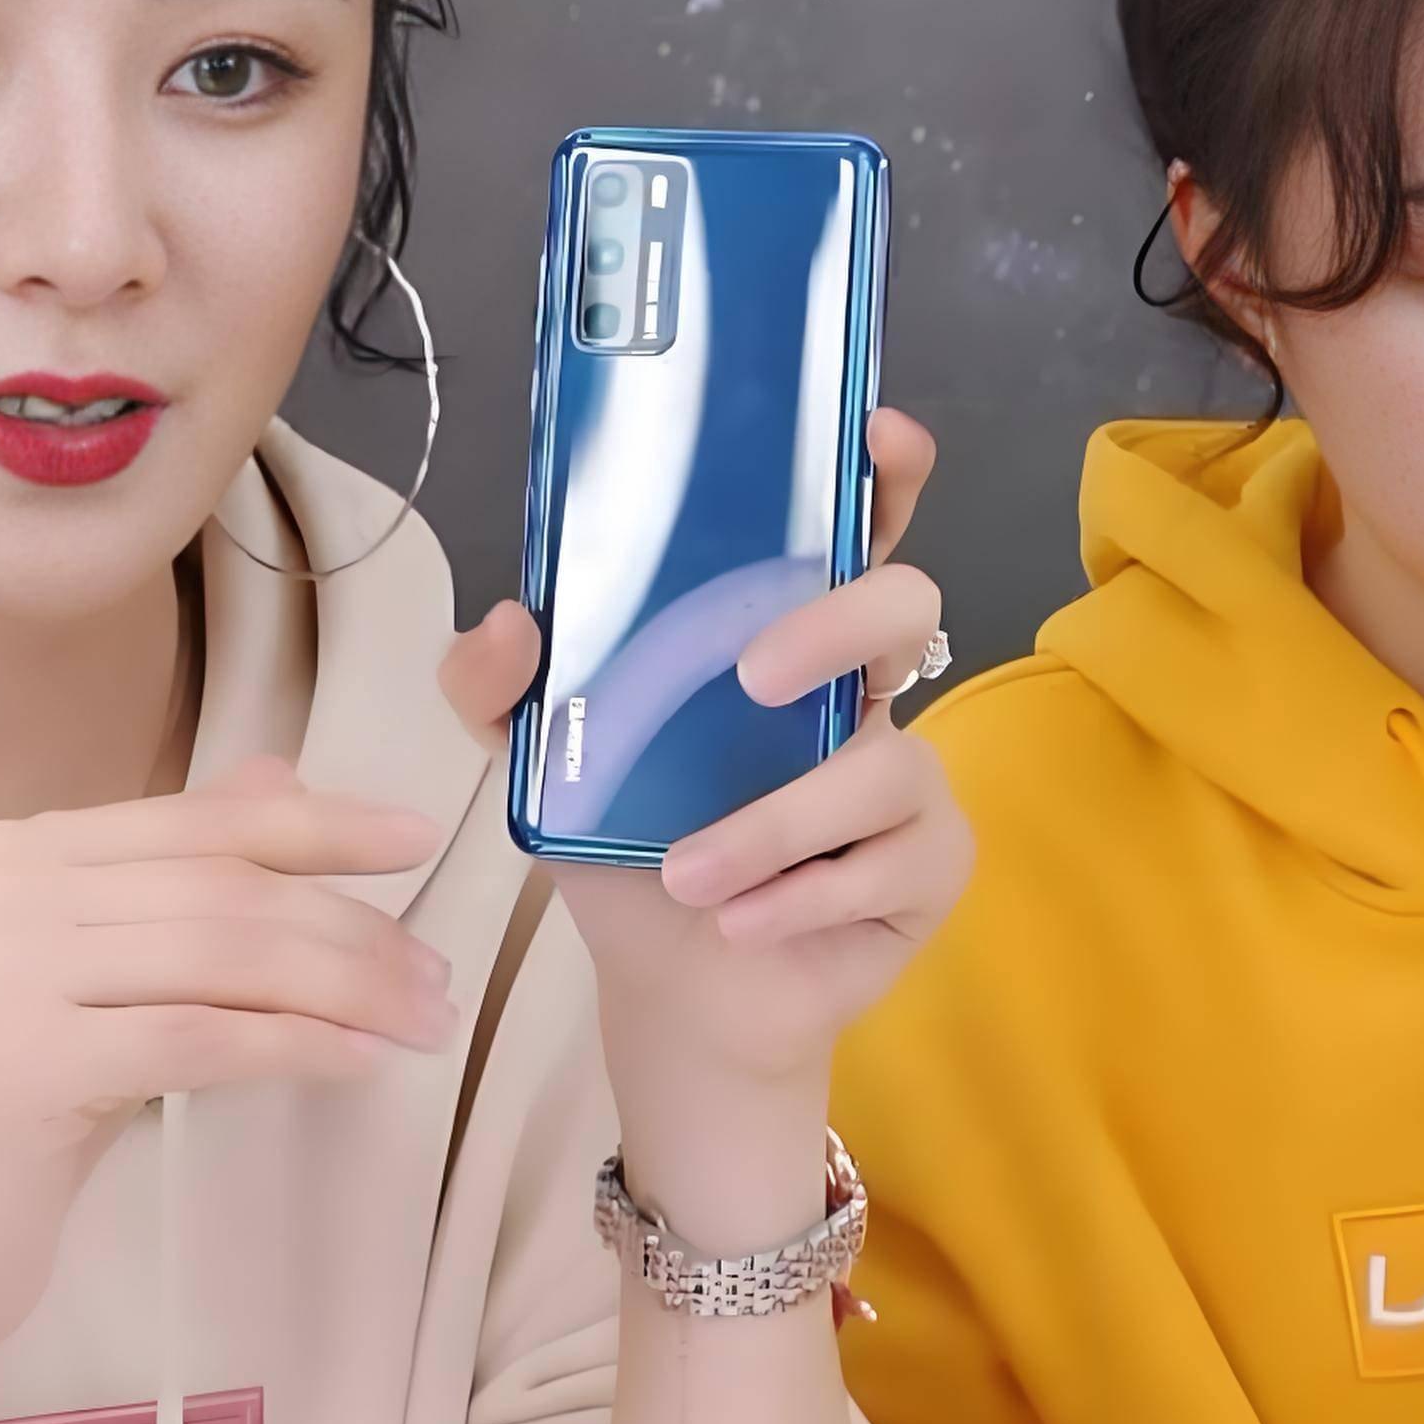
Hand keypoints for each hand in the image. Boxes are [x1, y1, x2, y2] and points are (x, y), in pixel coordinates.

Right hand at [0, 766, 452, 1360]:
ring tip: (421, 1022)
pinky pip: (198, 1038)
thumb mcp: (107, 974)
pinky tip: (358, 1062)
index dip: (321, 826)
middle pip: (224, 890)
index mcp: (25, 849)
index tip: (418, 840)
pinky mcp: (31, 1062)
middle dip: (352, 928)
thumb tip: (286, 779)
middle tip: (437, 978)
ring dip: (345, 987)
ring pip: (222, 957)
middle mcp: (8, 890)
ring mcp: (9, 972)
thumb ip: (181, 874)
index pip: (202, 822)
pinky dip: (293, 1044)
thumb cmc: (30, 1106)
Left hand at [444, 409, 970, 1146]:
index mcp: (779, 631)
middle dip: (837, 625)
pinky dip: (802, 898)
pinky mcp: (931, 864)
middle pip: (907, 602)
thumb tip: (510, 618)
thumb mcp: (539, 760)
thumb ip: (493, 686)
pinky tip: (742, 921)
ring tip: (689, 878)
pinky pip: (893, 863)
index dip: (880, 470)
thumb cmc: (629, 842)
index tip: (877, 435)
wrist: (673, 987)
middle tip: (754, 678)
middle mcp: (860, 687)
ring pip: (886, 762)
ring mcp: (908, 776)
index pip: (850, 524)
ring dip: (774, 826)